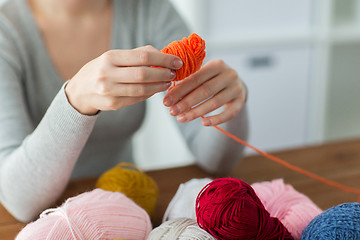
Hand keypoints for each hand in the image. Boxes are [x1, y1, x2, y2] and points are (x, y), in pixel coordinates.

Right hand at [65, 45, 182, 114]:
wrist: (80, 91)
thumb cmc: (100, 70)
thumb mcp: (113, 57)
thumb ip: (136, 54)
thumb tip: (162, 53)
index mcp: (109, 57)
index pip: (143, 56)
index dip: (163, 59)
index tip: (176, 61)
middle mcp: (107, 74)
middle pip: (144, 74)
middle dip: (163, 74)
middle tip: (173, 73)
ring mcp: (109, 91)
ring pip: (142, 90)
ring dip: (159, 86)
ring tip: (167, 82)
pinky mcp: (113, 104)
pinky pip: (137, 99)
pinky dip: (149, 94)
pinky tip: (155, 89)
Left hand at [163, 59, 246, 125]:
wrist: (235, 85)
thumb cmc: (212, 80)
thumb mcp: (203, 76)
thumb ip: (188, 83)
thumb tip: (169, 94)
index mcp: (217, 64)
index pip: (196, 78)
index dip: (180, 90)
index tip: (166, 101)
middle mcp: (229, 74)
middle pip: (205, 90)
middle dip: (186, 102)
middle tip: (172, 112)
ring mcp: (236, 88)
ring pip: (215, 102)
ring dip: (196, 112)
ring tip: (181, 119)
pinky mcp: (241, 101)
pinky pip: (229, 113)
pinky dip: (216, 119)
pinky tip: (203, 123)